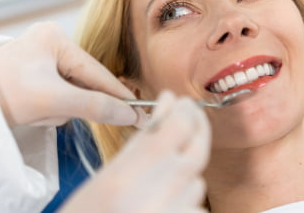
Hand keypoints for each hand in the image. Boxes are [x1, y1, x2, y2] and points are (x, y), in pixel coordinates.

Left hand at [0, 22, 142, 126]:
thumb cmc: (7, 94)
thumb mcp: (55, 100)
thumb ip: (96, 106)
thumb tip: (129, 114)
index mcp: (55, 38)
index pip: (96, 70)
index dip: (118, 93)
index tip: (139, 109)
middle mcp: (49, 43)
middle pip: (82, 81)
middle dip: (73, 102)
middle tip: (70, 113)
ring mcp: (40, 59)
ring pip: (69, 92)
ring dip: (59, 108)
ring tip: (37, 111)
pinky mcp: (33, 76)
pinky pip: (56, 96)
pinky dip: (49, 109)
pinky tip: (32, 111)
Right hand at [60, 91, 210, 212]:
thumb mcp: (105, 179)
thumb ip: (138, 149)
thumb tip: (165, 115)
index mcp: (126, 174)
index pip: (175, 127)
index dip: (182, 109)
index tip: (180, 100)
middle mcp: (154, 194)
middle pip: (198, 148)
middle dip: (199, 127)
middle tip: (193, 114)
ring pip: (197, 181)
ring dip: (188, 173)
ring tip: (167, 175)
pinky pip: (195, 208)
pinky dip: (186, 202)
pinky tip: (167, 203)